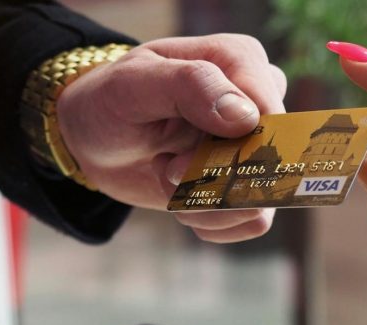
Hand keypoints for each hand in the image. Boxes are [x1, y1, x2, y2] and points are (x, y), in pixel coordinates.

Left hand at [57, 34, 286, 242]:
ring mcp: (256, 145)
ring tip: (168, 179)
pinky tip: (182, 200)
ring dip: (206, 204)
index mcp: (241, 61)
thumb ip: (190, 86)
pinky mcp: (247, 183)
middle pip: (268, 162)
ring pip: (262, 198)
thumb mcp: (133, 84)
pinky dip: (212, 221)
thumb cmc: (112, 101)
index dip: (230, 151)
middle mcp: (259, 101)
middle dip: (210, 180)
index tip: (176, 160)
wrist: (96, 140)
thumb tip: (245, 117)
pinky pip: (255, 221)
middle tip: (165, 167)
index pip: (269, 116)